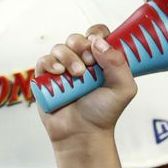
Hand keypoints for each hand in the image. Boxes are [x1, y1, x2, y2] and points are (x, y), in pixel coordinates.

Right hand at [35, 25, 136, 144]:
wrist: (83, 134)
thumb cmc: (104, 113)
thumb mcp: (124, 88)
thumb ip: (118, 62)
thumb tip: (98, 42)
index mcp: (101, 61)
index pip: (97, 35)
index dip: (96, 34)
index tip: (97, 43)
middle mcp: (81, 62)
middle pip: (77, 38)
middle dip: (82, 46)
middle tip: (89, 64)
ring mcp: (63, 69)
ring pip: (60, 47)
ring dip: (69, 58)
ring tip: (77, 76)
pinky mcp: (46, 79)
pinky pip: (44, 60)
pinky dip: (51, 63)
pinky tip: (59, 74)